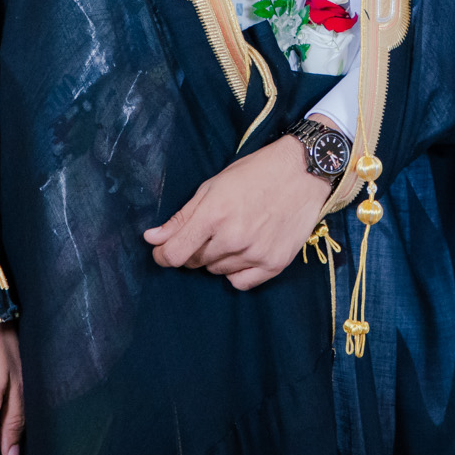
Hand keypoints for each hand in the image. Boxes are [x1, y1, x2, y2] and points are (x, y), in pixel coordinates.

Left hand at [144, 134, 330, 289]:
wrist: (303, 172)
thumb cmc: (255, 173)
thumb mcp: (213, 186)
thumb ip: (182, 217)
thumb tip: (151, 239)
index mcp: (214, 214)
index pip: (174, 254)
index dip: (163, 255)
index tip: (164, 250)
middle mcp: (233, 237)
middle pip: (195, 262)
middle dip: (194, 250)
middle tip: (209, 231)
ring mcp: (255, 253)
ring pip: (217, 272)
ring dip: (217, 258)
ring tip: (234, 234)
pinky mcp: (275, 264)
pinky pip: (241, 283)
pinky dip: (237, 271)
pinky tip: (245, 251)